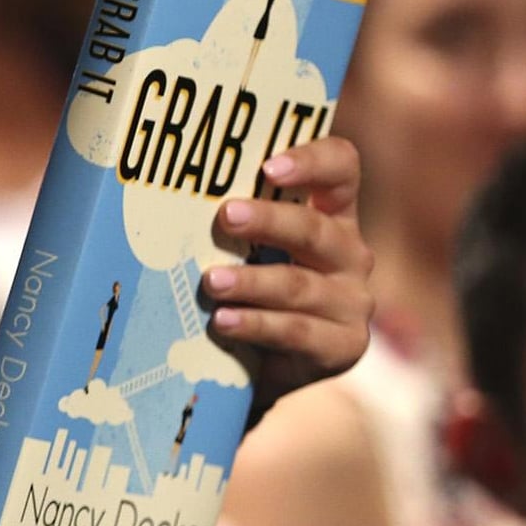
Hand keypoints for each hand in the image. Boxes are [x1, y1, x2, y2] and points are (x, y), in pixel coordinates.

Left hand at [206, 136, 373, 406]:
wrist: (272, 364)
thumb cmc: (256, 287)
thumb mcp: (252, 248)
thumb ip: (237, 218)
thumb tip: (173, 191)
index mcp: (334, 214)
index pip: (340, 168)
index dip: (311, 161)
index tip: (268, 167)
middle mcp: (349, 252)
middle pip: (314, 229)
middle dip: (269, 221)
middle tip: (226, 216)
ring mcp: (352, 301)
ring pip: (299, 285)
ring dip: (252, 281)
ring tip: (212, 281)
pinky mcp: (344, 344)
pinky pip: (296, 331)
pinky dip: (256, 324)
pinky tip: (224, 320)